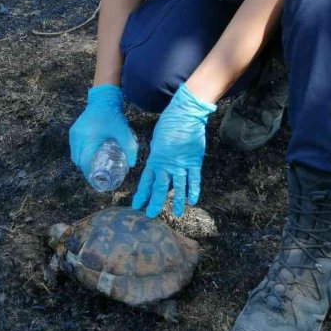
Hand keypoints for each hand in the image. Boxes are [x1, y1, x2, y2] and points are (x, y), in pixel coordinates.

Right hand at [69, 84, 137, 177]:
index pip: (84, 163)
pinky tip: (90, 155)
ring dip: (83, 162)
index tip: (98, 180)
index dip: (90, 173)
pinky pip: (75, 148)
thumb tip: (132, 164)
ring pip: (75, 156)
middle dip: (87, 169)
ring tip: (95, 166)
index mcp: (87, 138)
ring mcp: (73, 134)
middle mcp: (77, 137)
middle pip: (78, 161)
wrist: (103, 99)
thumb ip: (130, 147)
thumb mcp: (124, 132)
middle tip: (98, 174)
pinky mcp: (73, 131)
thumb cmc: (113, 116)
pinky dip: (81, 154)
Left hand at [131, 83, 215, 218]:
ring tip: (176, 214)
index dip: (141, 194)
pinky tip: (192, 201)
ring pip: (178, 188)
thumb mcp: (156, 140)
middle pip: (160, 188)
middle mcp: (166, 165)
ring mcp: (181, 164)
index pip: (146, 181)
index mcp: (155, 159)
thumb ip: (157, 154)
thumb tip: (158, 163)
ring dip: (177, 202)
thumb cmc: (168, 124)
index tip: (136, 205)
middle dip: (155, 203)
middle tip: (151, 215)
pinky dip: (194, 191)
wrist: (184, 115)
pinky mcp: (194, 162)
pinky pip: (194, 179)